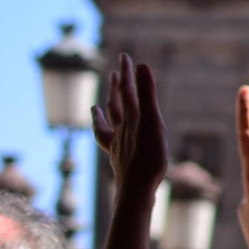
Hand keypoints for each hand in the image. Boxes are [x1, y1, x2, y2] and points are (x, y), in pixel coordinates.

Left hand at [91, 54, 167, 194]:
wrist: (136, 191)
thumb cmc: (148, 158)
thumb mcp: (152, 122)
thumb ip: (147, 94)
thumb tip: (141, 65)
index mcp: (132, 119)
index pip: (129, 91)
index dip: (128, 74)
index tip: (125, 57)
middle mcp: (122, 129)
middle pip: (117, 104)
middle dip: (117, 88)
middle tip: (116, 73)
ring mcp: (118, 144)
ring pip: (109, 123)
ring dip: (105, 111)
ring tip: (96, 106)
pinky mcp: (118, 159)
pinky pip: (107, 145)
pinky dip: (104, 140)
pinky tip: (106, 140)